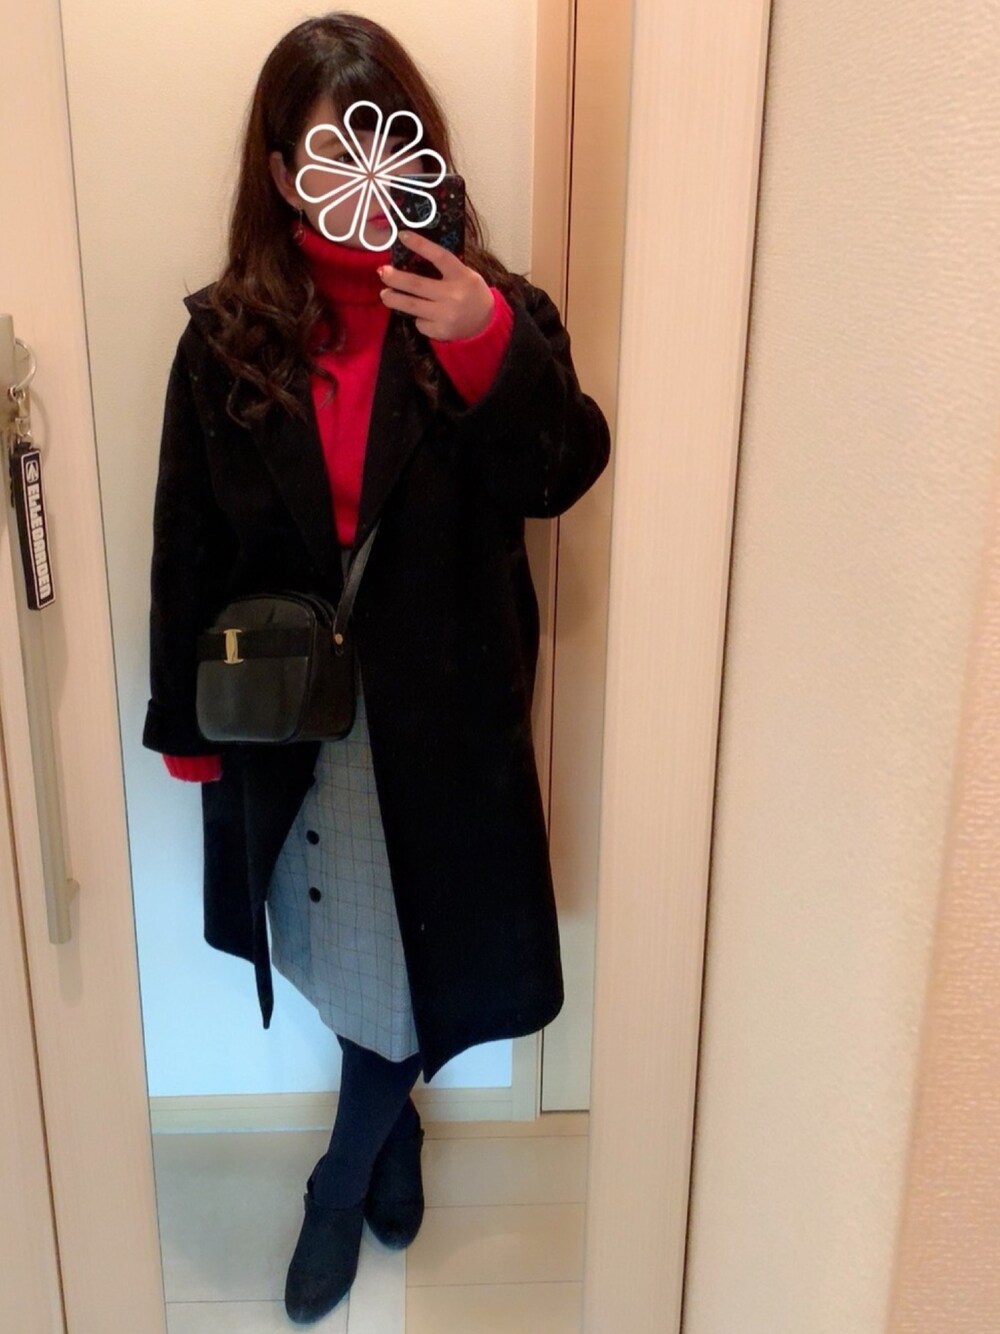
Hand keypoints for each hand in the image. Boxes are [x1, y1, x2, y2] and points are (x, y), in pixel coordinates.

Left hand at [377, 231, 494, 340]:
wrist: (485, 324)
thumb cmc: (471, 293)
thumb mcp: (465, 275)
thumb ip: (445, 268)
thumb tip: (411, 259)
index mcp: (461, 275)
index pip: (439, 256)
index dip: (420, 245)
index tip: (402, 236)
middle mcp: (453, 295)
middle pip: (417, 285)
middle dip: (396, 278)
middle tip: (382, 272)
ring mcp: (446, 315)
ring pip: (411, 306)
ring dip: (394, 299)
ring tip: (385, 294)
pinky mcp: (440, 331)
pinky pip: (420, 322)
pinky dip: (417, 317)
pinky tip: (423, 315)